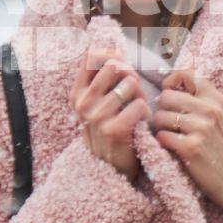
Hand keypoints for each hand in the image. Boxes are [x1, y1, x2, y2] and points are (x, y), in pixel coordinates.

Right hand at [71, 43, 146, 181]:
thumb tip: (114, 51)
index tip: (122, 65)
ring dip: (141, 94)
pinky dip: (146, 114)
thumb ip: (100, 82)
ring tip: (138, 110)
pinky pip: (141, 105)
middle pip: (115, 66)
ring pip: (131, 83)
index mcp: (77, 94)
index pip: (92, 57)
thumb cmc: (106, 133)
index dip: (111, 55)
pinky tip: (141, 125)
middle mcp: (83, 103)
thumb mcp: (93, 107)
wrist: (106, 171)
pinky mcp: (114, 129)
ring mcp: (97, 116)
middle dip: (130, 75)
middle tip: (133, 93)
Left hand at [154, 66, 222, 222]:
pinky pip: (162, 136)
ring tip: (173, 137)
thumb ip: (200, 99)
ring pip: (161, 117)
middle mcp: (210, 110)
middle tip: (170, 123)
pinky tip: (173, 148)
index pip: (187, 74)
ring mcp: (201, 129)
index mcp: (216, 99)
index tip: (170, 93)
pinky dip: (163, 142)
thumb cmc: (220, 147)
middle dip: (163, 110)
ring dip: (161, 128)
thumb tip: (170, 85)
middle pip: (166, 96)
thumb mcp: (218, 117)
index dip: (171, 82)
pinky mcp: (191, 147)